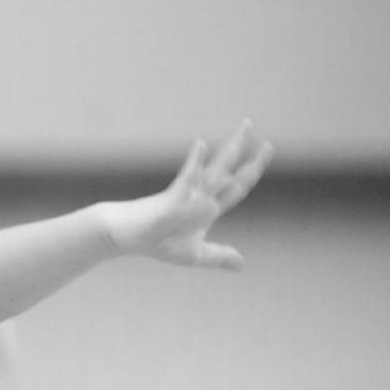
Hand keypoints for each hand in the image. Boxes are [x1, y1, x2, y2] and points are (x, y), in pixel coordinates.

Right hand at [102, 120, 273, 269]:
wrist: (124, 236)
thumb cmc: (156, 242)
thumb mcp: (193, 255)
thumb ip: (218, 256)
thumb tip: (241, 265)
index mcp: (206, 207)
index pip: (236, 187)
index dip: (252, 169)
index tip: (265, 147)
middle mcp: (198, 195)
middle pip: (227, 171)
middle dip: (246, 154)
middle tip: (251, 123)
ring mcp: (185, 196)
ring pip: (214, 172)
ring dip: (230, 153)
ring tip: (243, 132)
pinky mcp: (168, 200)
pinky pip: (185, 183)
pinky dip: (195, 166)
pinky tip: (201, 146)